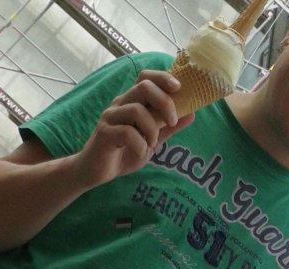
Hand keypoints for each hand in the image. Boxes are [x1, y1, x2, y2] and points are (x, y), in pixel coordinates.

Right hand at [76, 70, 193, 187]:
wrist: (96, 172)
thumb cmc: (123, 153)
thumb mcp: (152, 141)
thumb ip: (168, 128)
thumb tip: (192, 114)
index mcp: (131, 101)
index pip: (146, 77)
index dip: (163, 77)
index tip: (179, 88)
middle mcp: (120, 104)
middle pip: (144, 87)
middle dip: (164, 102)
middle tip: (171, 122)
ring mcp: (110, 117)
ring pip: (136, 110)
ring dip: (152, 128)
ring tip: (152, 143)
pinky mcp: (104, 134)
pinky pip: (126, 133)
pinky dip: (139, 144)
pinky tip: (140, 152)